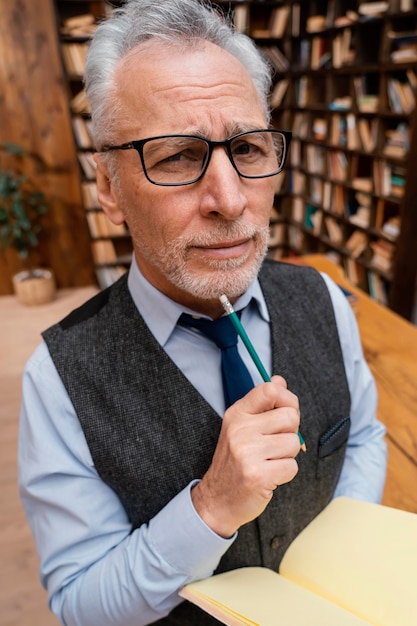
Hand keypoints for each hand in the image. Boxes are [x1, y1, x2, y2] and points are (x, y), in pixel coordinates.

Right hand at [191, 375, 299, 537]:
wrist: (217, 499)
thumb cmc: (235, 461)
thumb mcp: (241, 426)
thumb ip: (262, 404)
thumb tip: (280, 380)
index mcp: (237, 413)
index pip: (270, 389)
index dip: (288, 399)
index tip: (286, 412)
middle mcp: (240, 429)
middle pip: (290, 416)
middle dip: (291, 432)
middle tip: (276, 444)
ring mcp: (247, 452)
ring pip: (294, 443)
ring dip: (288, 455)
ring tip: (269, 461)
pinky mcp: (258, 475)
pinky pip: (292, 467)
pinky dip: (286, 473)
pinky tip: (270, 475)